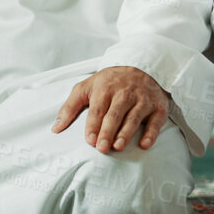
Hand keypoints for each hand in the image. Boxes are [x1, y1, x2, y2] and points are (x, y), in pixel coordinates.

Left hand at [53, 66, 172, 153]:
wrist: (141, 66)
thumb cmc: (110, 82)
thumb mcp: (87, 88)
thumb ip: (70, 108)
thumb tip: (56, 128)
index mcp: (105, 89)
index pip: (98, 109)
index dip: (93, 125)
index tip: (89, 139)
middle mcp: (125, 94)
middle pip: (115, 114)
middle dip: (108, 131)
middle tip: (101, 147)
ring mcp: (143, 100)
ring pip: (134, 117)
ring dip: (126, 132)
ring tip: (118, 146)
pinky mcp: (158, 106)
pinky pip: (156, 120)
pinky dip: (151, 133)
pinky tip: (144, 144)